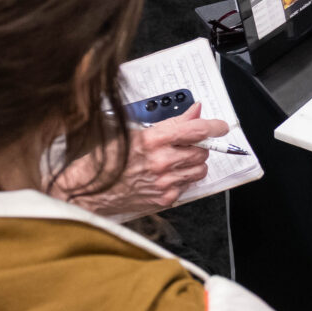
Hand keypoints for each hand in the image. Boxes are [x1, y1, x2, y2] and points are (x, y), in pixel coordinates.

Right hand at [54, 106, 230, 219]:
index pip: (195, 131)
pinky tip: (167, 175)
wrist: (90, 190)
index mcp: (153, 140)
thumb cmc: (109, 159)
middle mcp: (161, 162)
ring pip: (199, 170)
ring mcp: (164, 182)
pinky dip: (183, 178)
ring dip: (194, 163)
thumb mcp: (136, 132)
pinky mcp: (165, 198)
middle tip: (186, 145)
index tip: (221, 126)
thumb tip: (195, 111)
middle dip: (199, 147)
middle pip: (202, 152)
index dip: (213, 127)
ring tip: (176, 160)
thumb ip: (171, 124)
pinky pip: (188, 185)